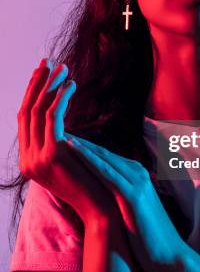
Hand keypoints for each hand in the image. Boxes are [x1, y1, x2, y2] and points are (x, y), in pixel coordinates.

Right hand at [17, 58, 117, 225]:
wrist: (102, 210)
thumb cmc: (92, 183)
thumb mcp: (69, 161)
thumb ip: (59, 142)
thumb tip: (58, 118)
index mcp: (29, 162)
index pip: (24, 120)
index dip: (32, 94)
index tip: (42, 73)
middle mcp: (27, 160)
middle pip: (26, 111)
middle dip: (37, 83)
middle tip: (48, 61)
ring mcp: (36, 159)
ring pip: (38, 111)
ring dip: (50, 85)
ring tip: (63, 68)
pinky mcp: (53, 154)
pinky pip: (53, 116)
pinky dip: (61, 97)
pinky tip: (72, 85)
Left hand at [67, 135, 185, 271]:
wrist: (168, 254)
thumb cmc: (147, 236)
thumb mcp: (130, 209)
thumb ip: (117, 195)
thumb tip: (95, 194)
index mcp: (136, 174)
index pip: (104, 156)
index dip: (82, 147)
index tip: (61, 140)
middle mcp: (137, 172)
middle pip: (102, 152)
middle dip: (78, 141)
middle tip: (55, 130)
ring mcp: (136, 181)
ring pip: (103, 158)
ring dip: (81, 146)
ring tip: (60, 134)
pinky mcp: (132, 195)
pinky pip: (107, 173)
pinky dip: (90, 160)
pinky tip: (75, 152)